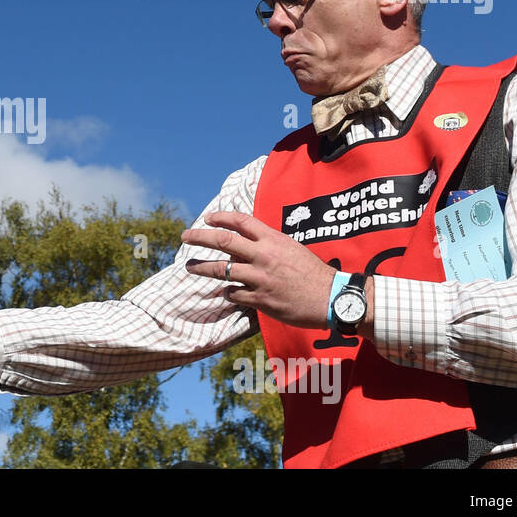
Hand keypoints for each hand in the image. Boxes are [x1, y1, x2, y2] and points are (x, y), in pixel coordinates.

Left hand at [181, 211, 336, 329]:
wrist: (332, 298)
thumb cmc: (313, 272)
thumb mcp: (292, 248)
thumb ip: (269, 243)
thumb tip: (247, 241)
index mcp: (273, 240)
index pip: (241, 221)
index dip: (220, 217)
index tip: (207, 218)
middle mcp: (263, 256)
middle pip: (223, 241)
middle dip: (200, 237)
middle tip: (185, 236)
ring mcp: (260, 278)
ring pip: (221, 269)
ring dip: (202, 267)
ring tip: (189, 266)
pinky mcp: (261, 299)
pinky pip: (234, 294)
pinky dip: (226, 292)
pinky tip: (224, 292)